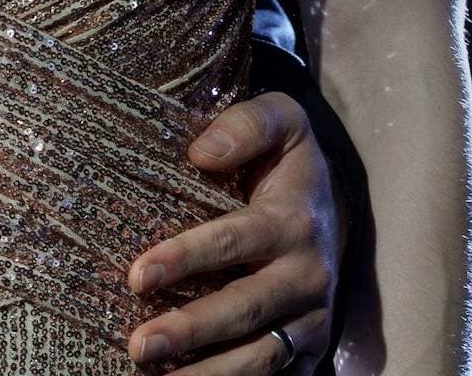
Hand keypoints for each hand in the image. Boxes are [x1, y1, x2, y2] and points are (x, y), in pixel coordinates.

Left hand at [125, 93, 340, 371]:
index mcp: (294, 221)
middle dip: (190, 330)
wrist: (333, 208)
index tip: (138, 275)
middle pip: (245, 309)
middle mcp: (308, 275)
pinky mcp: (308, 348)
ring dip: (206, 373)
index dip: (186, 258)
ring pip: (259, 356)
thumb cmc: (287, 163)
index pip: (235, 242)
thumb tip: (202, 151)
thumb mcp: (281, 121)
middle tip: (138, 345)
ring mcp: (310, 318)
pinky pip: (272, 375)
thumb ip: (247, 124)